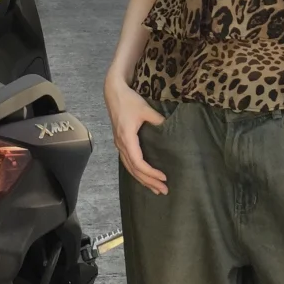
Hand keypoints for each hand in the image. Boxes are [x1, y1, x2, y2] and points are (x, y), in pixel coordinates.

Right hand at [104, 76, 167, 194]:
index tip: (164, 177)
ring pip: (130, 168)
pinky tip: (144, 176)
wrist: (114, 93)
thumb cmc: (129, 100)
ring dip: (142, 179)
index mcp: (127, 139)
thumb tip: (170, 129)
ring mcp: (119, 145)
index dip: (151, 173)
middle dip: (149, 181)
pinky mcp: (120, 142)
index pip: (138, 163)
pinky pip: (128, 162)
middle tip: (163, 190)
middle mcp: (121, 145)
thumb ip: (157, 119)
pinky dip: (137, 172)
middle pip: (134, 170)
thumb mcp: (145, 108)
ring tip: (155, 189)